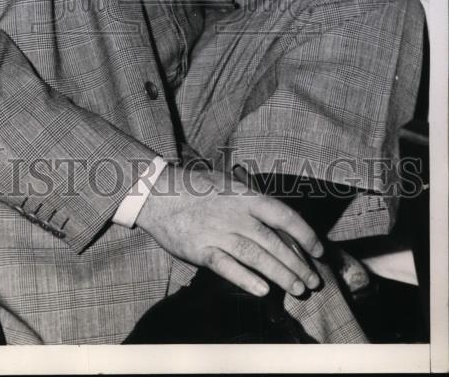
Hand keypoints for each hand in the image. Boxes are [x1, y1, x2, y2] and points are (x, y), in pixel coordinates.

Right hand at [136, 165, 323, 297]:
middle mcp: (234, 214)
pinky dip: (246, 279)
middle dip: (296, 263)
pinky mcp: (200, 249)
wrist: (156, 193)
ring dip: (280, 275)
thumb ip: (251, 201)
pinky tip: (263, 291)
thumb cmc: (195, 188)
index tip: (318, 250)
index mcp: (244, 195)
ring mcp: (217, 232)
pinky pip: (227, 266)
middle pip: (273, 242)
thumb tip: (280, 224)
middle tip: (312, 281)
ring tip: (297, 290)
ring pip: (255, 256)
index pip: (283, 215)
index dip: (304, 234)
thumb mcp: (227, 184)